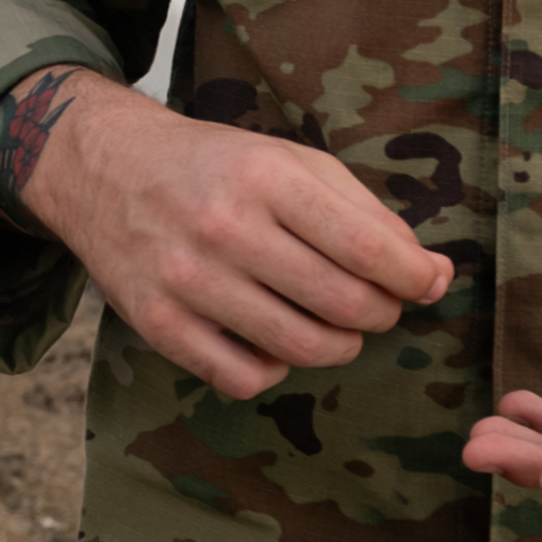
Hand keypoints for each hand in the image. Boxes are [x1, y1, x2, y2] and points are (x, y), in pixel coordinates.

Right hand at [0, 68, 454, 399]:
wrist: (106, 169)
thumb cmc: (216, 167)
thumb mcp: (290, 162)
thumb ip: (366, 214)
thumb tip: (435, 276)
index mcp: (264, 177)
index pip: (368, 249)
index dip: (415, 278)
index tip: (424, 282)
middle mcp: (223, 227)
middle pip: (344, 306)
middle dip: (379, 314)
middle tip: (373, 304)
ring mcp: (186, 280)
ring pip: (302, 350)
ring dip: (337, 346)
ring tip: (330, 324)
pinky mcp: (158, 324)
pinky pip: (245, 379)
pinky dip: (274, 369)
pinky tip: (268, 337)